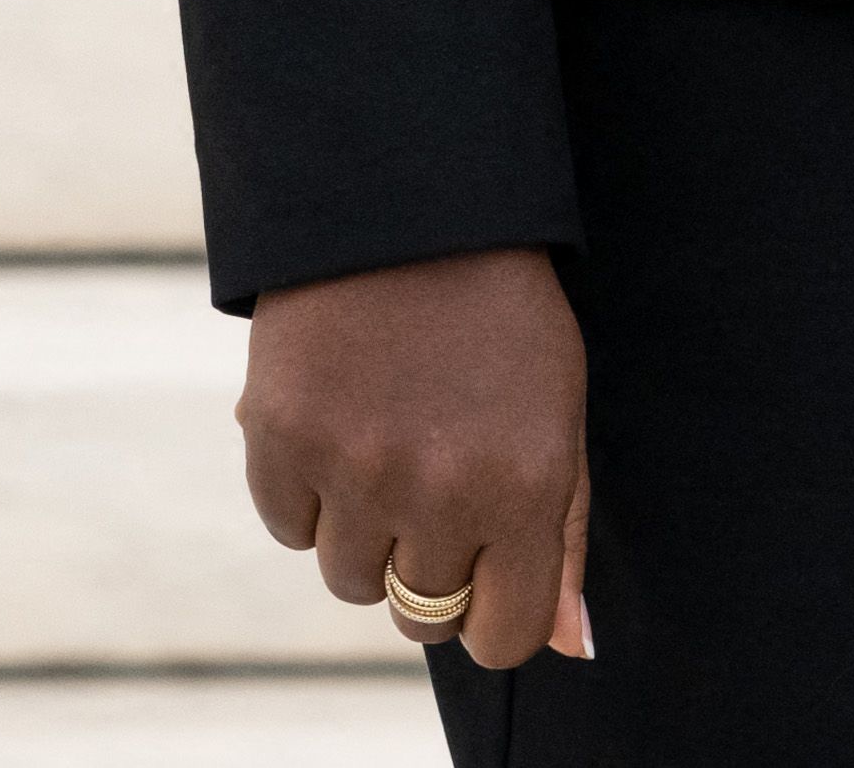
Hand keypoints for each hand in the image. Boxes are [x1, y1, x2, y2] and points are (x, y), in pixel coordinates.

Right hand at [242, 243, 590, 670]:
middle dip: (432, 570)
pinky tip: (341, 418)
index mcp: (526, 485)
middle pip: (423, 616)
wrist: (409, 210)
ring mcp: (353, 467)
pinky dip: (309, 493)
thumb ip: (563, 537)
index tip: (488, 580)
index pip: (505, 637)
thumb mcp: (562, 414)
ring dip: (368, 532)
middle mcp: (441, 489)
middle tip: (438, 486)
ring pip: (351, 579)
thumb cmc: (502, 320)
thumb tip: (573, 644)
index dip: (496, 617)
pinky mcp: (280, 440)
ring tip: (390, 441)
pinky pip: (290, 529)